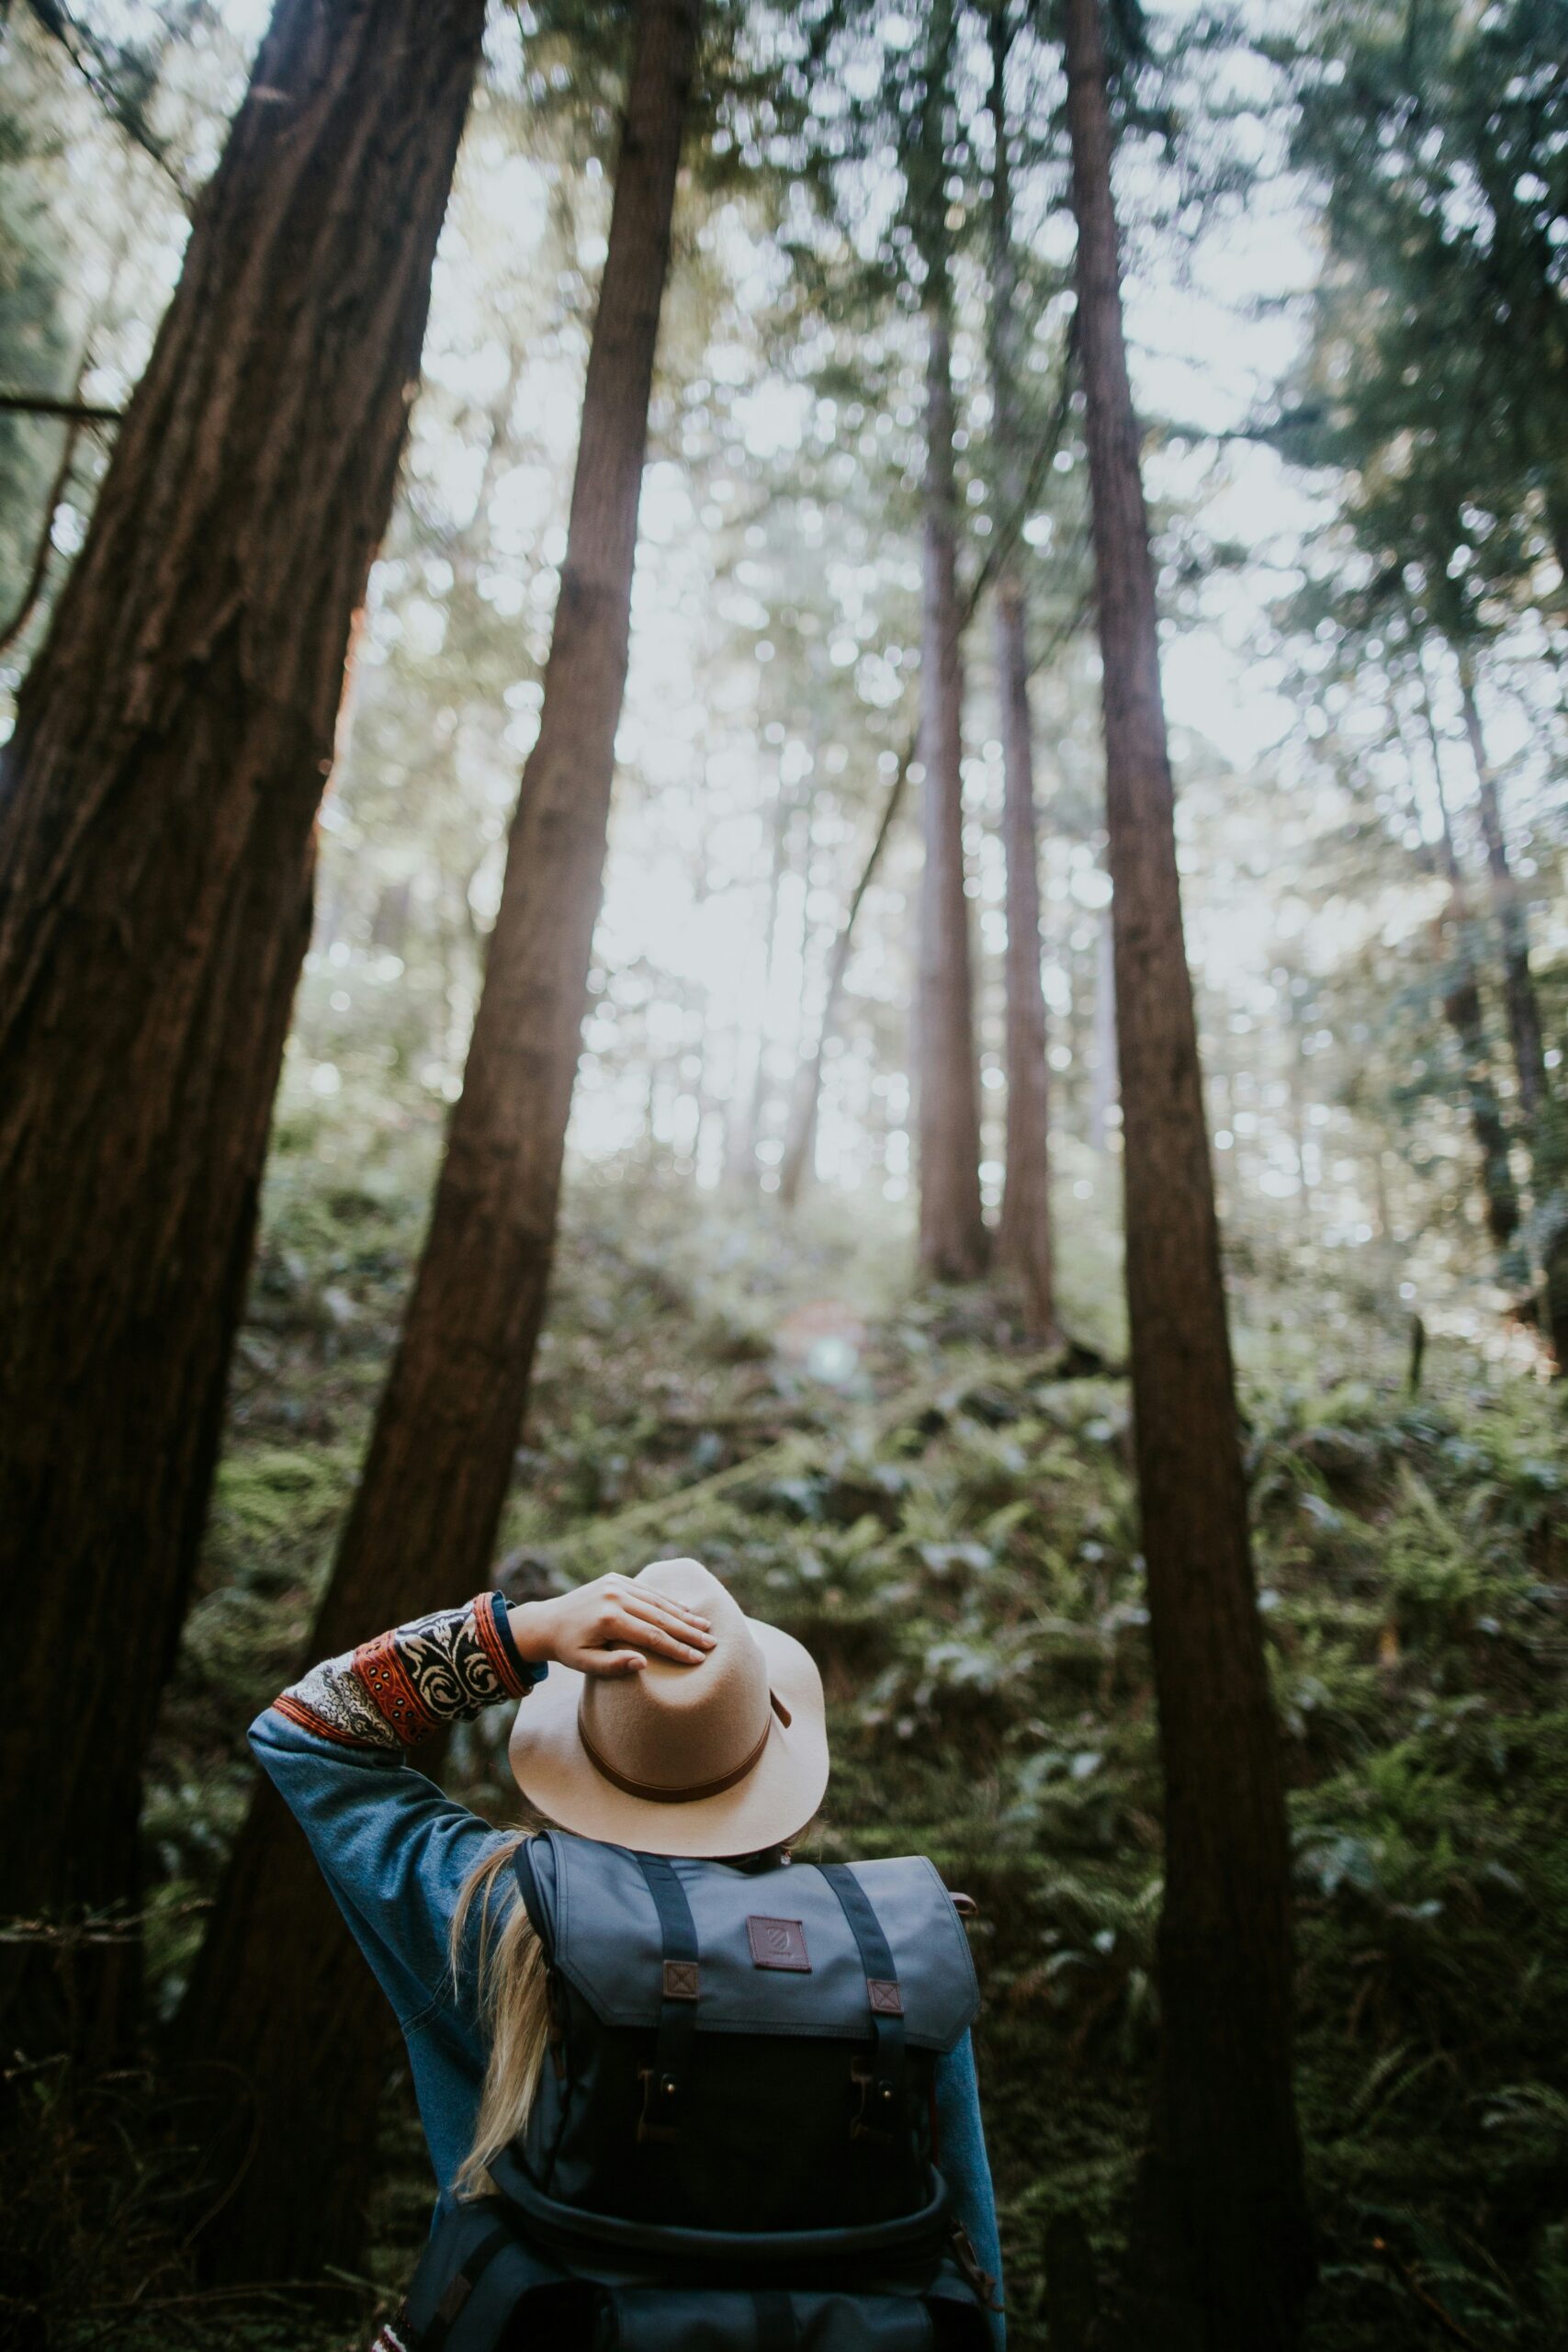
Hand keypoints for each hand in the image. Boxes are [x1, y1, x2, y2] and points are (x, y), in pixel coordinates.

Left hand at [508, 1574, 715, 1677]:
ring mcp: (616, 1584)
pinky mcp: (615, 1579)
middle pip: (660, 1616)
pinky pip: (647, 1591)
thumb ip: (613, 1665)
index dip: (677, 1648)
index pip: (652, 1635)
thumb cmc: (567, 1649)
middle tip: (712, 1643)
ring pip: (657, 1601)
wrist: (546, 1621)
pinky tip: (685, 1610)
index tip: (698, 1658)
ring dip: (683, 1614)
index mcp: (608, 1619)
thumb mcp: (584, 1664)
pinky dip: (667, 1601)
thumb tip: (643, 1663)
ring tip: (705, 1626)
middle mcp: (615, 1596)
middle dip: (688, 1631)